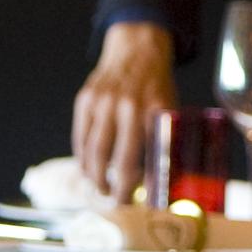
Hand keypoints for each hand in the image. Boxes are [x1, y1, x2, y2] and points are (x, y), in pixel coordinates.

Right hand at [73, 22, 178, 200]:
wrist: (136, 51)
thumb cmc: (156, 88)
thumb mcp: (171, 109)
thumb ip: (167, 141)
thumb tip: (166, 184)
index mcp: (154, 110)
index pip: (145, 157)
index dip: (138, 183)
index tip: (137, 199)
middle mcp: (128, 106)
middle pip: (115, 158)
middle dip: (114, 186)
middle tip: (115, 200)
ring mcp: (103, 101)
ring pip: (92, 150)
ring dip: (94, 175)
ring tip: (99, 188)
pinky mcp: (85, 99)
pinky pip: (80, 136)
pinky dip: (82, 157)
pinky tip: (88, 168)